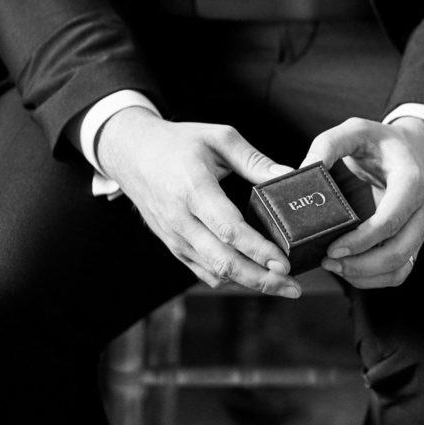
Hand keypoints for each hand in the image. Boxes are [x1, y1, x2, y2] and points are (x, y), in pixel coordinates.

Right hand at [97, 107, 300, 296]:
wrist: (131, 153)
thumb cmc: (177, 143)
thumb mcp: (219, 138)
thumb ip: (255, 160)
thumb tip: (290, 175)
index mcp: (194, 190)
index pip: (228, 229)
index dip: (258, 250)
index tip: (285, 262)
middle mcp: (181, 219)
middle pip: (223, 261)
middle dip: (261, 278)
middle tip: (292, 287)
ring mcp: (175, 237)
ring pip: (214, 271)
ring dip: (250, 282)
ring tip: (283, 285)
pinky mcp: (173, 245)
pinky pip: (203, 271)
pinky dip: (230, 279)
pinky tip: (254, 279)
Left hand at [301, 116, 423, 288]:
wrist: (417, 150)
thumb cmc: (384, 143)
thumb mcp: (357, 130)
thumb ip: (328, 145)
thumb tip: (302, 172)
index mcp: (412, 181)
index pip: (392, 219)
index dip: (362, 240)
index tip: (332, 248)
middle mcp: (423, 209)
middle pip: (399, 251)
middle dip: (362, 265)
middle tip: (328, 262)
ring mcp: (420, 228)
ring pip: (401, 267)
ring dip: (367, 275)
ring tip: (335, 267)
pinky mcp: (413, 240)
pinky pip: (399, 271)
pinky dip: (375, 278)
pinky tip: (349, 270)